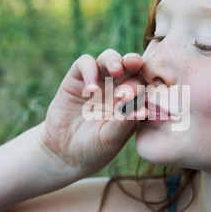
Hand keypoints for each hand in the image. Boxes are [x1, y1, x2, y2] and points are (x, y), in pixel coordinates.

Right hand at [39, 49, 148, 178]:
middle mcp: (117, 88)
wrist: (64, 153)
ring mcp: (98, 81)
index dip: (146, 83)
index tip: (144, 93)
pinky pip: (85, 63)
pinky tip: (91, 88)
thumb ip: (125, 123)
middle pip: (130, 65)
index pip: (145, 84)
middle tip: (134, 65)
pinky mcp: (77, 79)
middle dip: (134, 63)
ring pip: (110, 58)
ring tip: (116, 72)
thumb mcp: (111, 139)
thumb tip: (144, 110)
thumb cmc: (94, 149)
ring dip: (115, 61)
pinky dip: (90, 70)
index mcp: (133, 102)